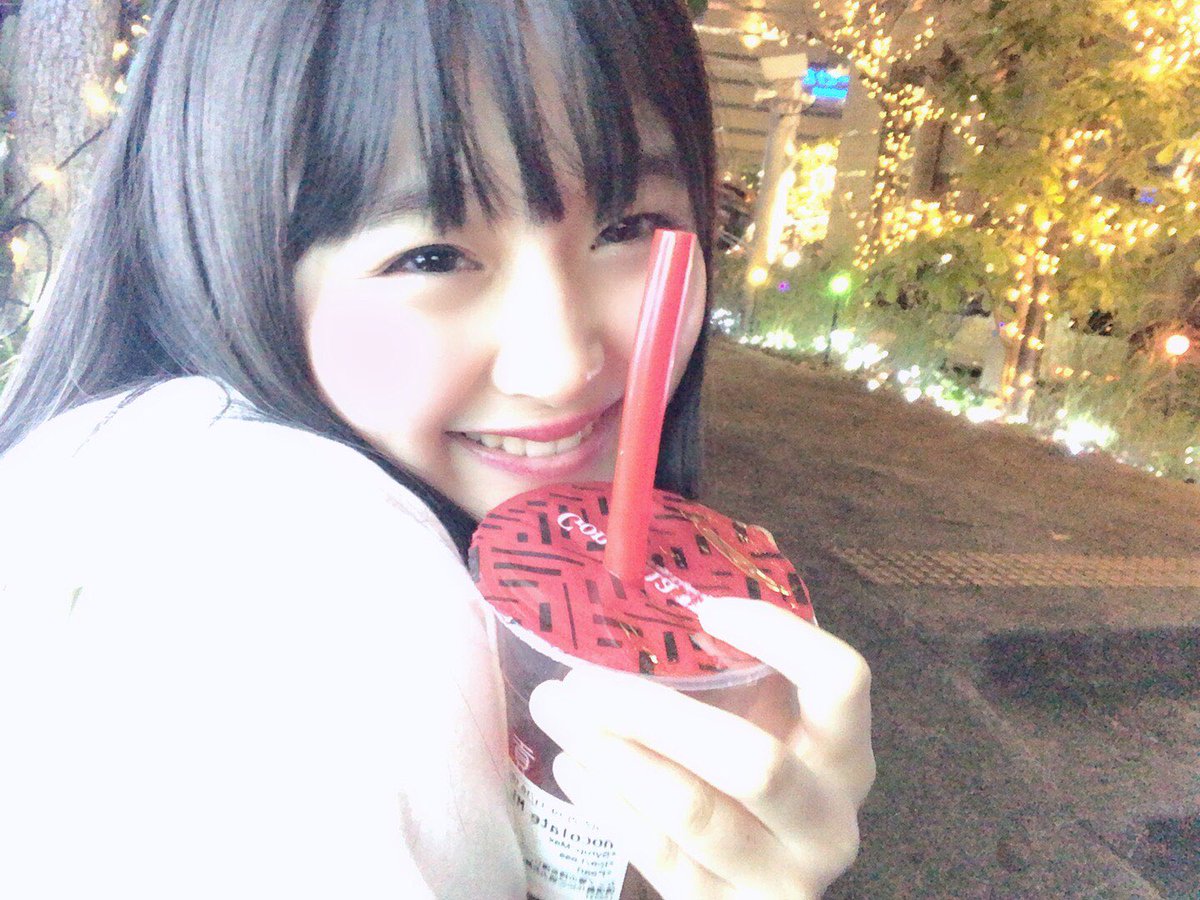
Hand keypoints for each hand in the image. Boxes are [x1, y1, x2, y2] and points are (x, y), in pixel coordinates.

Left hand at [527, 596, 873, 899]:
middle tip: (582, 676)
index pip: (841, 680)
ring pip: (692, 810)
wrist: (755, 886)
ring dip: (613, 753)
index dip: (778, 636)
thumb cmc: (744, 776)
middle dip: (654, 714)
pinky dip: (609, 804)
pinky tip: (573, 765)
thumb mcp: (760, 722)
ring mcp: (781, 877)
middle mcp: (828, 821)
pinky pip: (659, 855)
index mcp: (845, 754)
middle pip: (751, 762)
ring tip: (557, 707)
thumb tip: (667, 578)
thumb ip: (735, 666)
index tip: (706, 609)